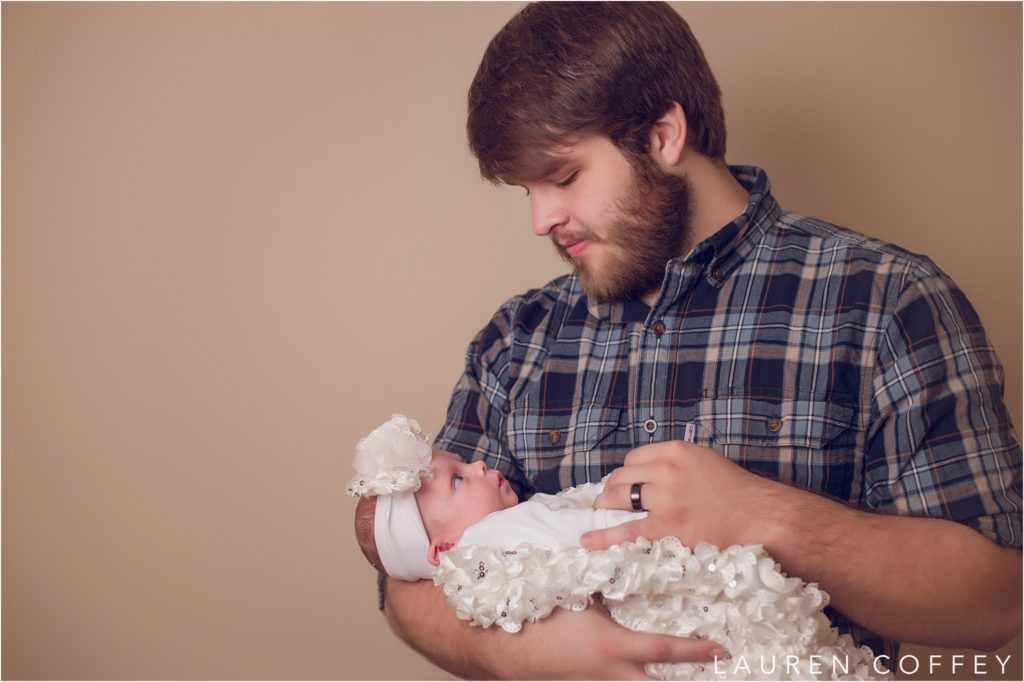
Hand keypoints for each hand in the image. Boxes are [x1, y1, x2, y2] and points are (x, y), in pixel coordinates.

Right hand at [489, 601, 723, 679]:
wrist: (506, 648)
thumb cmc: (541, 616)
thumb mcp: (577, 594)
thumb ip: (606, 580)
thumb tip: (626, 558)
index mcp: (614, 647)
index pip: (664, 650)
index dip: (695, 650)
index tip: (720, 649)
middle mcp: (612, 674)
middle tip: (712, 677)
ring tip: (681, 677)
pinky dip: (634, 681)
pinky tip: (641, 674)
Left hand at [582, 440, 782, 550]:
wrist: (759, 516)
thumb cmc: (736, 492)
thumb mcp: (704, 461)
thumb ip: (676, 463)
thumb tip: (647, 473)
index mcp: (675, 451)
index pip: (634, 458)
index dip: (628, 473)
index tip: (627, 484)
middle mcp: (666, 470)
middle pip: (621, 476)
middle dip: (613, 489)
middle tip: (612, 501)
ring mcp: (664, 499)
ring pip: (618, 497)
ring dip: (607, 506)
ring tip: (603, 513)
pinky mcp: (666, 526)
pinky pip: (625, 531)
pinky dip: (603, 536)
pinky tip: (588, 540)